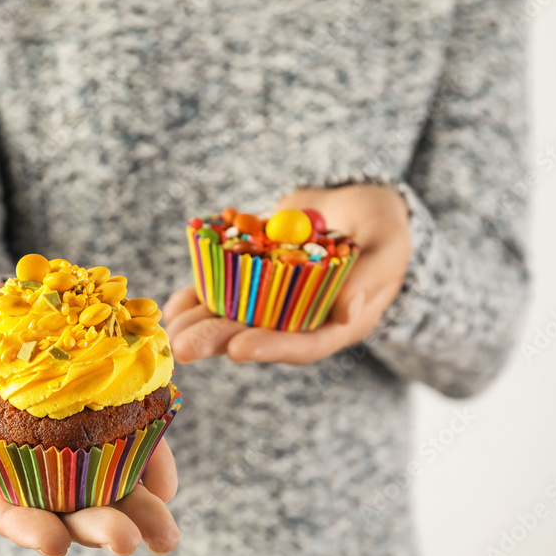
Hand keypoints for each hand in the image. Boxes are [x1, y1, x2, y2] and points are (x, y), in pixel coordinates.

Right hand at [0, 273, 179, 555]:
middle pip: (58, 503)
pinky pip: (129, 440)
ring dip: (134, 512)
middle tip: (128, 541)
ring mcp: (66, 433)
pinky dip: (151, 462)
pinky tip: (167, 482)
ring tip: (164, 534)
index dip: (23, 525)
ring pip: (100, 484)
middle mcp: (23, 451)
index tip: (55, 543)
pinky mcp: (101, 407)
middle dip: (93, 527)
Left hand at [164, 184, 410, 364]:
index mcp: (337, 323)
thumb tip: (347, 312)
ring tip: (167, 330)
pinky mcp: (253, 281)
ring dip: (197, 325)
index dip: (271, 347)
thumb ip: (370, 278)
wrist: (357, 206)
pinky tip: (172, 307)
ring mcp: (273, 302)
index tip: (238, 349)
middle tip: (182, 347)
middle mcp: (300, 320)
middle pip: (257, 336)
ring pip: (231, 319)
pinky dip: (195, 297)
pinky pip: (220, 293)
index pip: (303, 343)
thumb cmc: (383, 227)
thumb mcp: (388, 246)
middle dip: (217, 341)